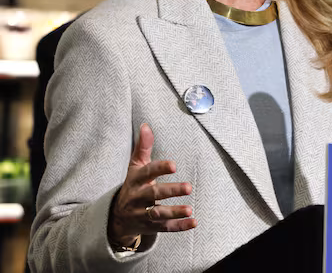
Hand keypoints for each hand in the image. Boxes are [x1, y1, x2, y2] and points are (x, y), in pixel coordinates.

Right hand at [107, 123, 195, 247]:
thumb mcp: (135, 167)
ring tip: (190, 209)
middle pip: (153, 195)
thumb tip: (146, 125)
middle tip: (189, 187)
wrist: (117, 218)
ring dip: (174, 212)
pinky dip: (179, 227)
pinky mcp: (151, 227)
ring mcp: (143, 214)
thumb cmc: (133, 186)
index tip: (174, 165)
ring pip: (158, 214)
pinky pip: (165, 228)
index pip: (146, 173)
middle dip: (170, 191)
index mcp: (135, 181)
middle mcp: (137, 198)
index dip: (159, 169)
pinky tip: (194, 222)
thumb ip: (142, 148)